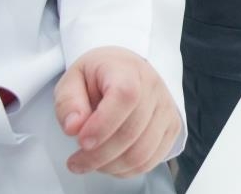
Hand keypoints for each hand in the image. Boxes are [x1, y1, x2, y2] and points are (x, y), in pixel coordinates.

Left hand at [55, 47, 180, 178]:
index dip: (103, 124)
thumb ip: (68, 102)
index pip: (126, 96)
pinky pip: (151, 160)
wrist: (127, 69)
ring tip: (92, 162)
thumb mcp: (72, 79)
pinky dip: (127, 170)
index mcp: (127, 70)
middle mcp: (153, 87)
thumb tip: (74, 127)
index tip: (81, 141)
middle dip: (98, 155)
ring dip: (111, 165)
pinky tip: (111, 162)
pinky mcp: (172, 127)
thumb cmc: (99, 76)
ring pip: (142, 152)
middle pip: (132, 131)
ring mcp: (166, 108)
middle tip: (75, 161)